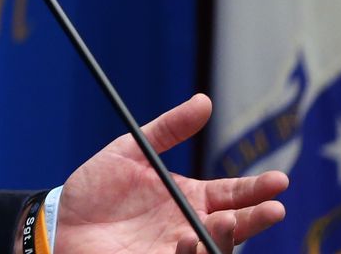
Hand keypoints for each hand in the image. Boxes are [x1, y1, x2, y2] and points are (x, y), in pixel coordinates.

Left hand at [56, 94, 286, 253]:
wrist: (61, 222)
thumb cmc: (95, 187)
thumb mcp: (131, 150)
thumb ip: (168, 129)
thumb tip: (204, 101)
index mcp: (190, 197)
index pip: (233, 194)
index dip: (257, 189)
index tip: (279, 181)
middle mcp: (189, 226)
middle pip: (235, 226)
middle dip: (257, 218)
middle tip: (273, 209)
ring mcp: (177, 249)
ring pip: (216, 250)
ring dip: (227, 238)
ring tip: (228, 220)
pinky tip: (188, 240)